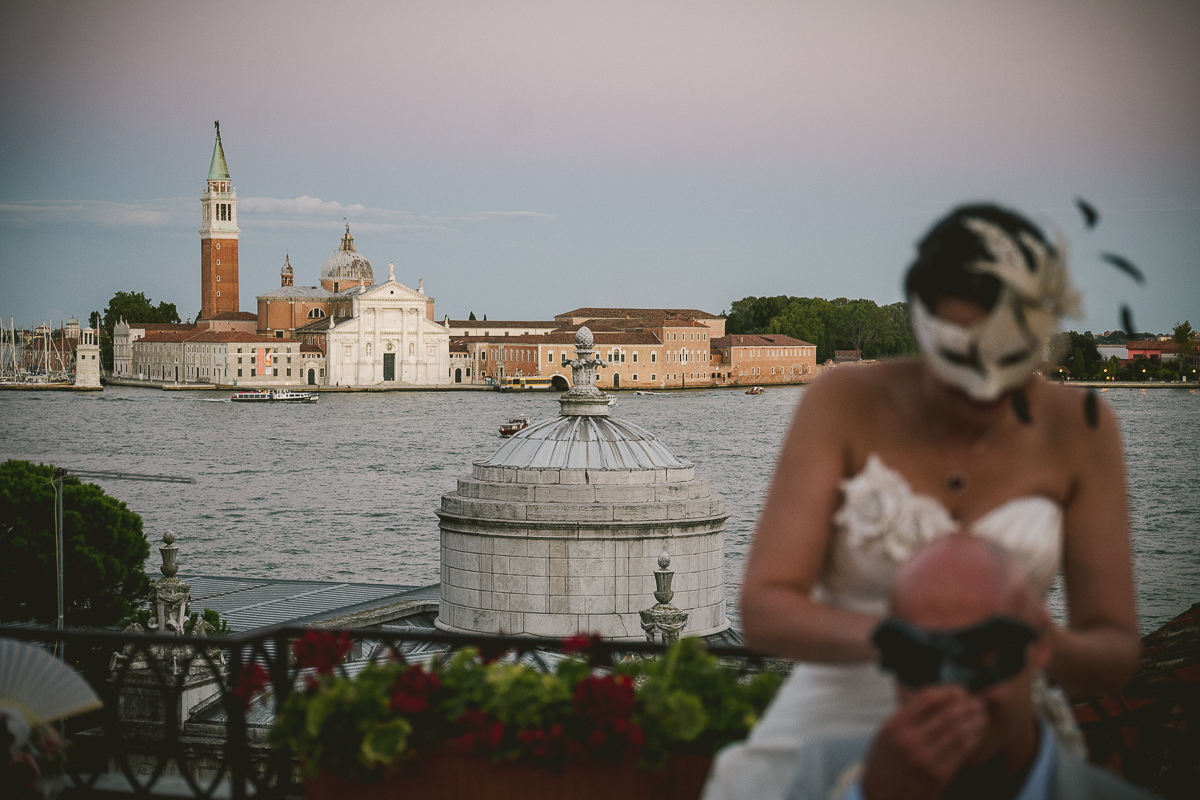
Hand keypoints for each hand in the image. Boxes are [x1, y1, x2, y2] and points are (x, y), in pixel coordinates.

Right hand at [859, 686, 984, 799]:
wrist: (882, 797)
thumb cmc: (885, 763)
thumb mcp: (886, 734)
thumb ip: (907, 715)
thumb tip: (935, 696)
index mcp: (895, 725)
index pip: (928, 697)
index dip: (948, 691)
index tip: (959, 691)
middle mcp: (910, 740)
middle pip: (948, 714)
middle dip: (967, 705)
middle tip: (976, 702)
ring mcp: (925, 759)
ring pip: (958, 733)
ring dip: (974, 722)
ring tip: (981, 716)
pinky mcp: (938, 775)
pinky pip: (961, 752)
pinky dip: (972, 740)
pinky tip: (976, 735)